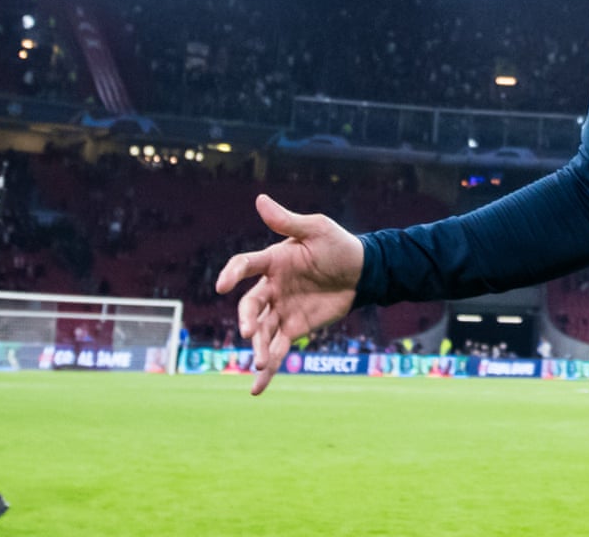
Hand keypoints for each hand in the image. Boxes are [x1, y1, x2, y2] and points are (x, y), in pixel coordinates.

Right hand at [215, 194, 363, 394]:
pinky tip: (257, 389)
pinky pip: (277, 349)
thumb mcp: (317, 229)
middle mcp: (271, 287)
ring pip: (262, 331)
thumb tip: (260, 199)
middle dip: (247, 320)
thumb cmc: (339, 245)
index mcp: (273, 261)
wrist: (364, 272)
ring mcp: (281, 309)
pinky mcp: (295, 327)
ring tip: (258, 364)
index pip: (245, 266)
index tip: (223, 286)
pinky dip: (268, 369)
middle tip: (250, 333)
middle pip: (250, 306)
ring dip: (257, 348)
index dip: (233, 274)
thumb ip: (288, 222)